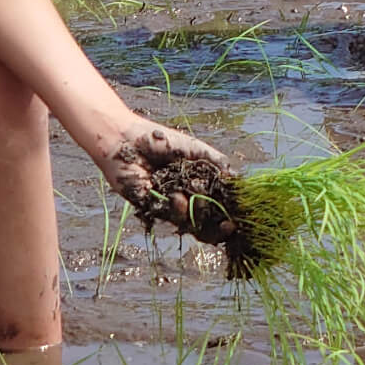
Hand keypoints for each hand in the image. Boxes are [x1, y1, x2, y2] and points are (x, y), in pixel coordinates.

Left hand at [102, 119, 235, 243]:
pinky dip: (177, 208)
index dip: (229, 211)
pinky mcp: (150, 206)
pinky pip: (169, 216)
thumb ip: (217, 162)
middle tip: (227, 225)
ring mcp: (168, 202)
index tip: (239, 218)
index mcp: (197, 179)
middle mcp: (184, 193)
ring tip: (194, 196)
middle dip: (218, 225)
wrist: (124, 140)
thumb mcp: (195, 148)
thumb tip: (237, 179)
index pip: (217, 200)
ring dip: (197, 212)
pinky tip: (175, 196)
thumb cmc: (158, 138)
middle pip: (206, 217)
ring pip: (190, 220)